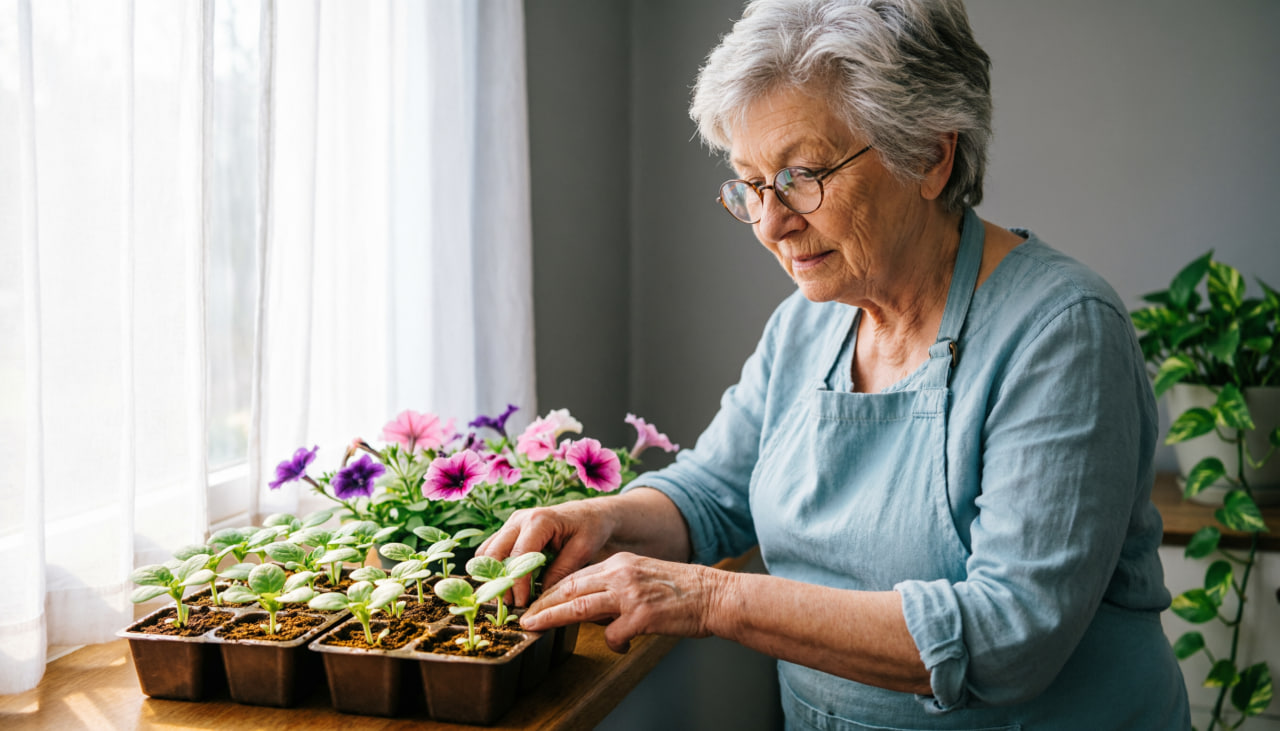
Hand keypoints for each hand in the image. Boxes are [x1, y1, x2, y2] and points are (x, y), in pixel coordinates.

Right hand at [477, 499, 617, 606]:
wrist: (590, 513)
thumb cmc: (590, 529)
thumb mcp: (582, 550)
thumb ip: (561, 571)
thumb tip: (540, 596)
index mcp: (539, 521)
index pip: (518, 555)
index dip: (516, 582)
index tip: (521, 603)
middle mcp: (520, 519)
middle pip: (493, 553)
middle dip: (498, 581)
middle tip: (509, 604)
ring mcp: (512, 523)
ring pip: (486, 551)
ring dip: (492, 575)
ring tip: (507, 597)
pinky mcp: (510, 529)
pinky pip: (491, 549)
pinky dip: (494, 568)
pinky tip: (507, 585)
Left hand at [518, 552, 716, 652]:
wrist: (715, 595)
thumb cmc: (682, 591)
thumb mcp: (643, 576)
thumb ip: (615, 585)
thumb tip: (591, 606)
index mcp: (620, 563)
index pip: (576, 576)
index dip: (551, 591)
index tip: (535, 602)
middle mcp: (621, 574)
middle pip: (570, 588)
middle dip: (543, 604)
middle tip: (524, 617)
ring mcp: (630, 594)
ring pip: (579, 607)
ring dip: (553, 618)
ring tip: (535, 627)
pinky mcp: (642, 616)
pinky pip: (613, 634)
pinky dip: (613, 643)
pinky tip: (623, 645)